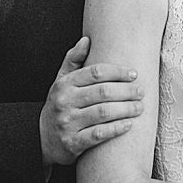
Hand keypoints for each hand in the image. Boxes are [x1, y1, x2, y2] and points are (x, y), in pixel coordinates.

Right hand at [39, 36, 144, 166]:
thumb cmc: (59, 105)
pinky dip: (115, 129)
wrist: (40, 138)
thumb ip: (73, 60)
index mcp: (64, 84)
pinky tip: (129, 125)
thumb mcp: (61, 81)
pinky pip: (98, 134)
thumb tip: (87, 39)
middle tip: (141, 91)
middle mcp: (64, 102)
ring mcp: (67, 123)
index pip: (95, 72)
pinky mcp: (72, 143)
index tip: (134, 74)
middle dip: (126, 91)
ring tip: (139, 107)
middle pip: (102, 92)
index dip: (117, 71)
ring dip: (125, 109)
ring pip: (103, 113)